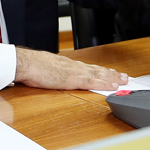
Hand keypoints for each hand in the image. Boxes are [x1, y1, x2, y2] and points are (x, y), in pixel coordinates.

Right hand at [14, 47, 128, 90]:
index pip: (87, 67)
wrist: (25, 63)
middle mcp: (73, 66)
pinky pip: (92, 81)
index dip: (100, 70)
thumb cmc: (31, 66)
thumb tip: (54, 75)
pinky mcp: (72, 79)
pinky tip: (113, 86)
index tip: (110, 72)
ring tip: (123, 80)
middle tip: (124, 77)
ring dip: (112, 77)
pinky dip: (104, 83)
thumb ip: (53, 72)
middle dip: (111, 73)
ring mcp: (74, 72)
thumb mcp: (45, 68)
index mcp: (66, 64)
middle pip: (96, 70)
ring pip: (98, 74)